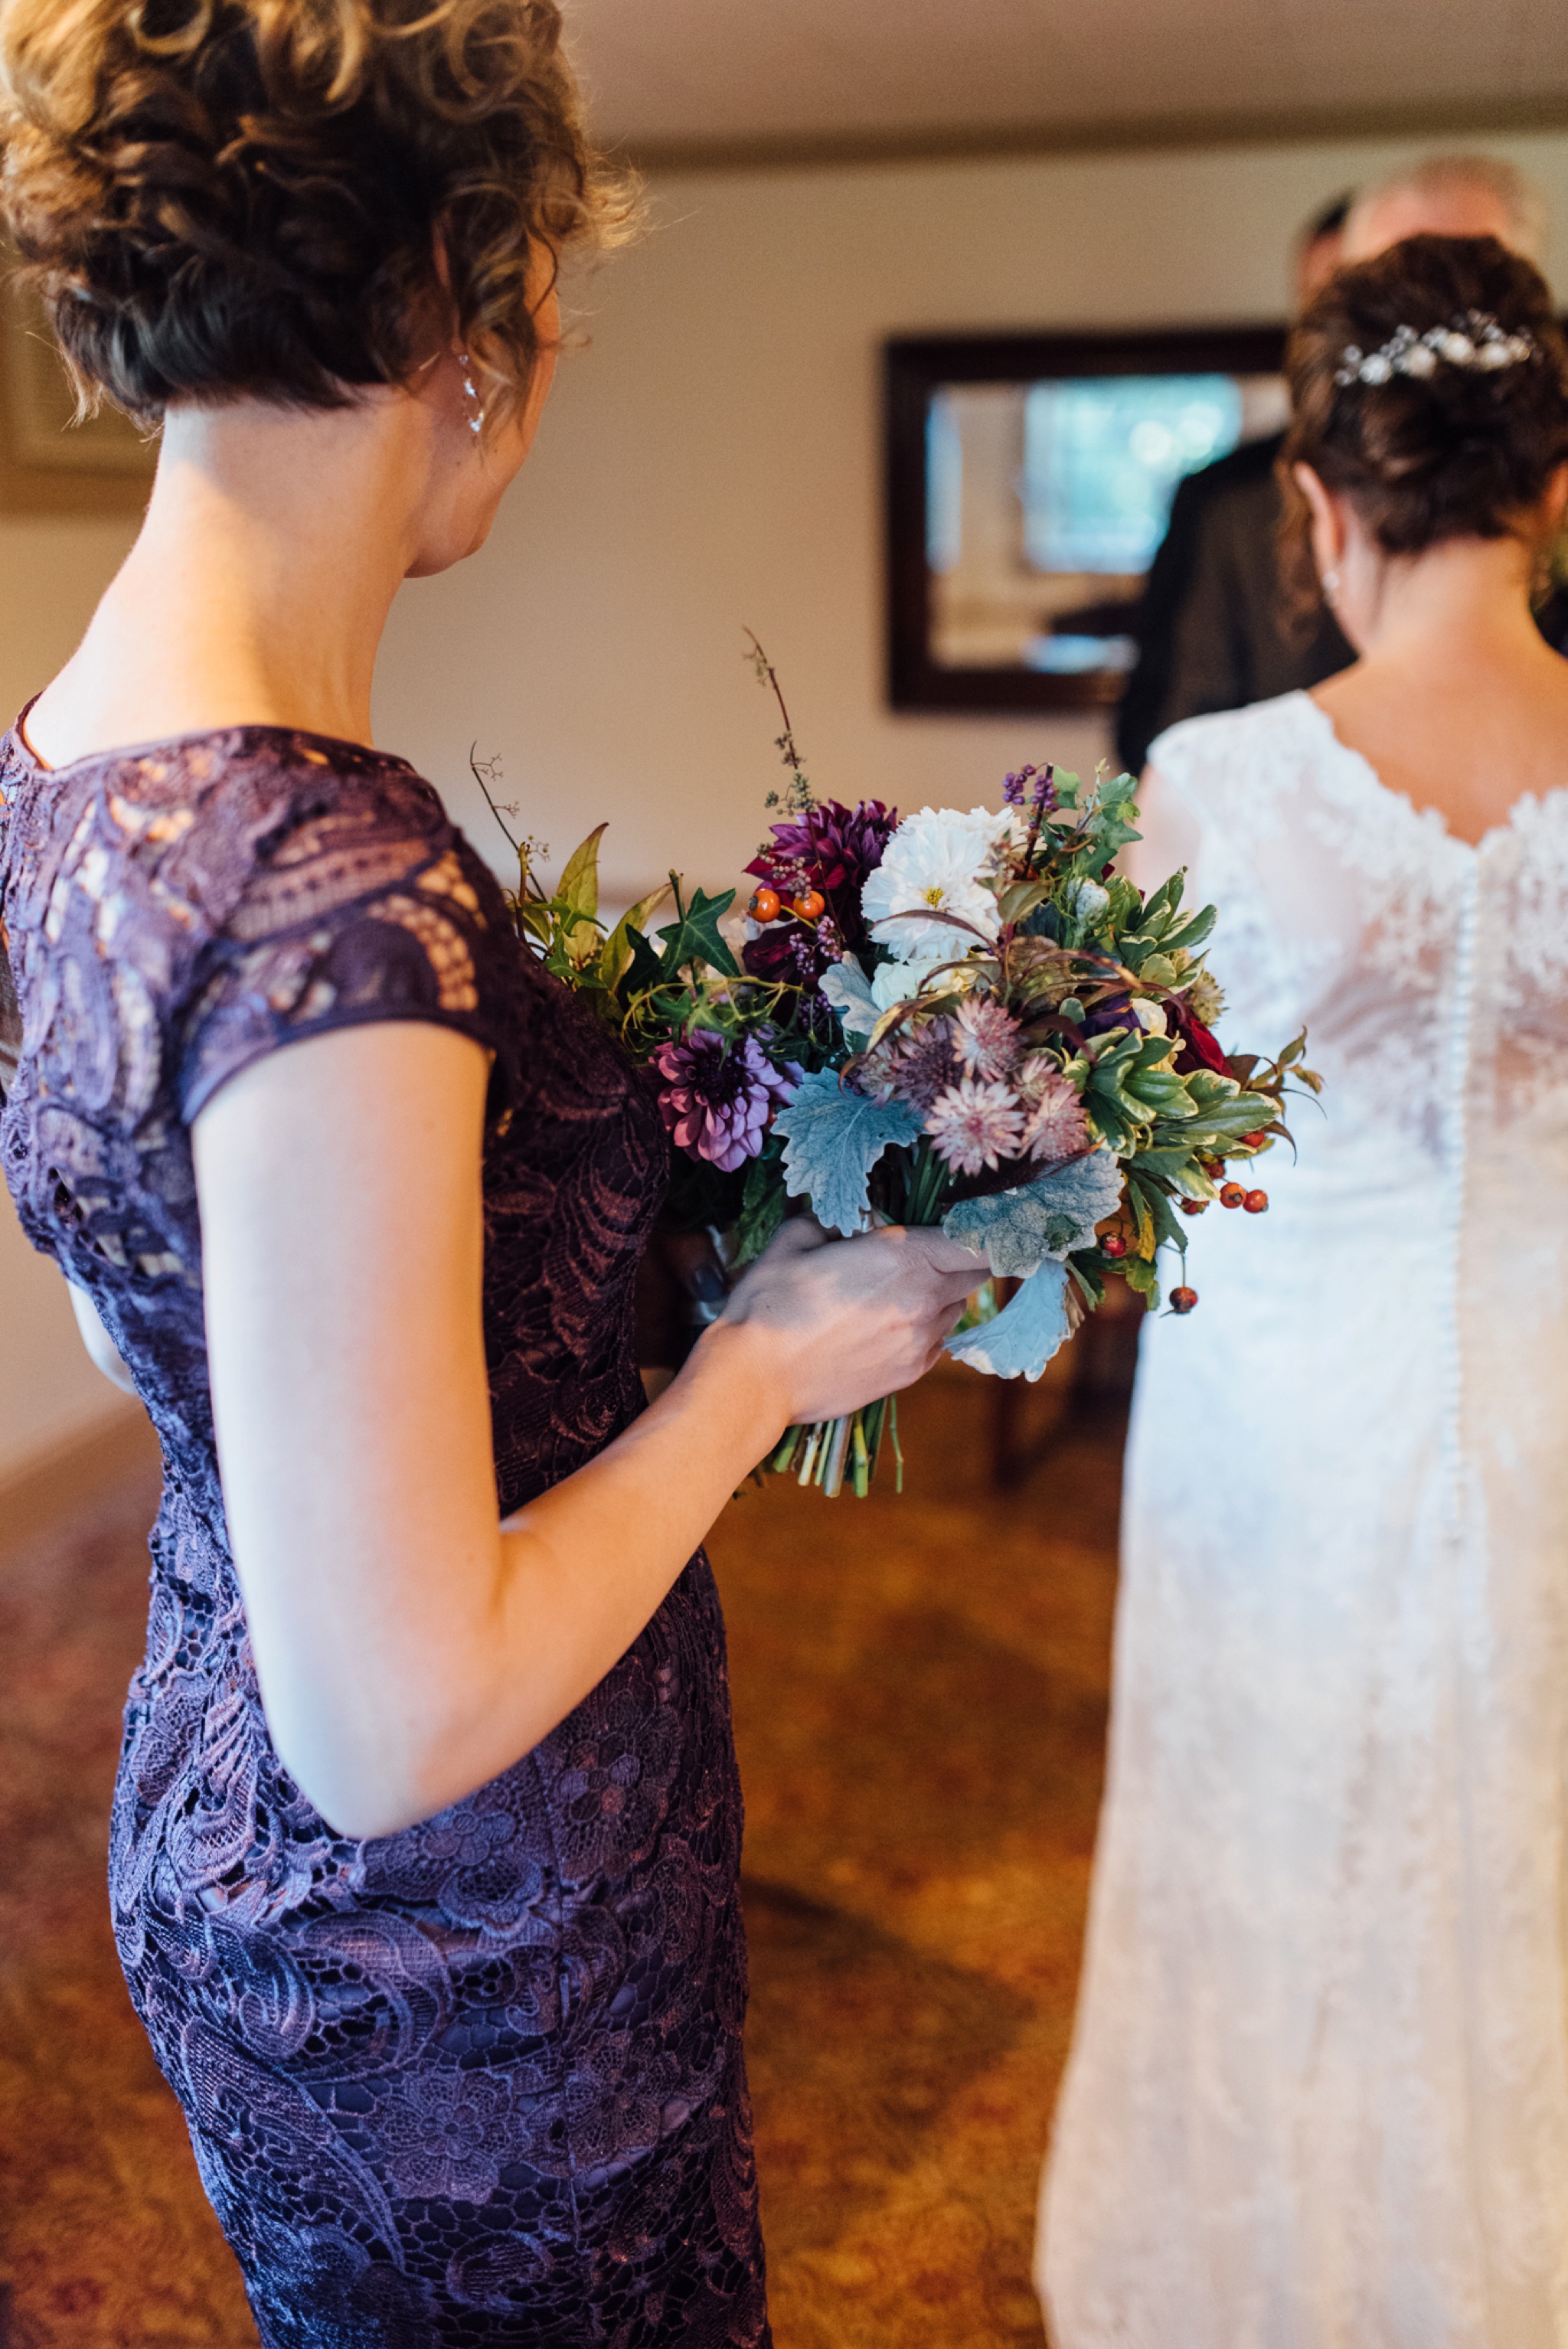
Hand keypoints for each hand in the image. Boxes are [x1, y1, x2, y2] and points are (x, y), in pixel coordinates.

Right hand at [715, 1217, 982, 1425]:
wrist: (755, 1378)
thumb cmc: (770, 1305)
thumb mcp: (794, 1240)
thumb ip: (830, 1221)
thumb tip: (843, 1220)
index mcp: (903, 1257)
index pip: (977, 1239)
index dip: (986, 1227)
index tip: (978, 1221)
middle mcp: (924, 1300)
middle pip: (976, 1273)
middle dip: (963, 1257)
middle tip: (935, 1250)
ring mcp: (920, 1342)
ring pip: (957, 1309)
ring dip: (943, 1294)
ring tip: (901, 1290)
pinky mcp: (908, 1375)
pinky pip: (937, 1343)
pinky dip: (925, 1329)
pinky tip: (889, 1325)